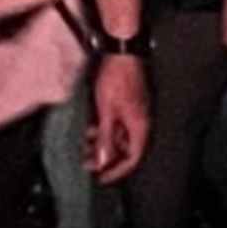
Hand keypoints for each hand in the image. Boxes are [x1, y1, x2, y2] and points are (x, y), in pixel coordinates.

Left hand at [86, 49, 153, 184]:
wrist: (123, 50)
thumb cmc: (116, 78)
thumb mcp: (107, 111)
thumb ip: (106, 138)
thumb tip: (103, 162)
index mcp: (140, 127)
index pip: (132, 159)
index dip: (116, 171)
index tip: (100, 178)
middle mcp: (141, 122)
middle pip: (125, 150)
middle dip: (106, 158)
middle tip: (87, 163)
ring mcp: (135, 112)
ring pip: (120, 136)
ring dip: (103, 143)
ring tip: (85, 147)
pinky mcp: (129, 103)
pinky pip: (118, 124)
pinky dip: (105, 129)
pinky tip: (90, 129)